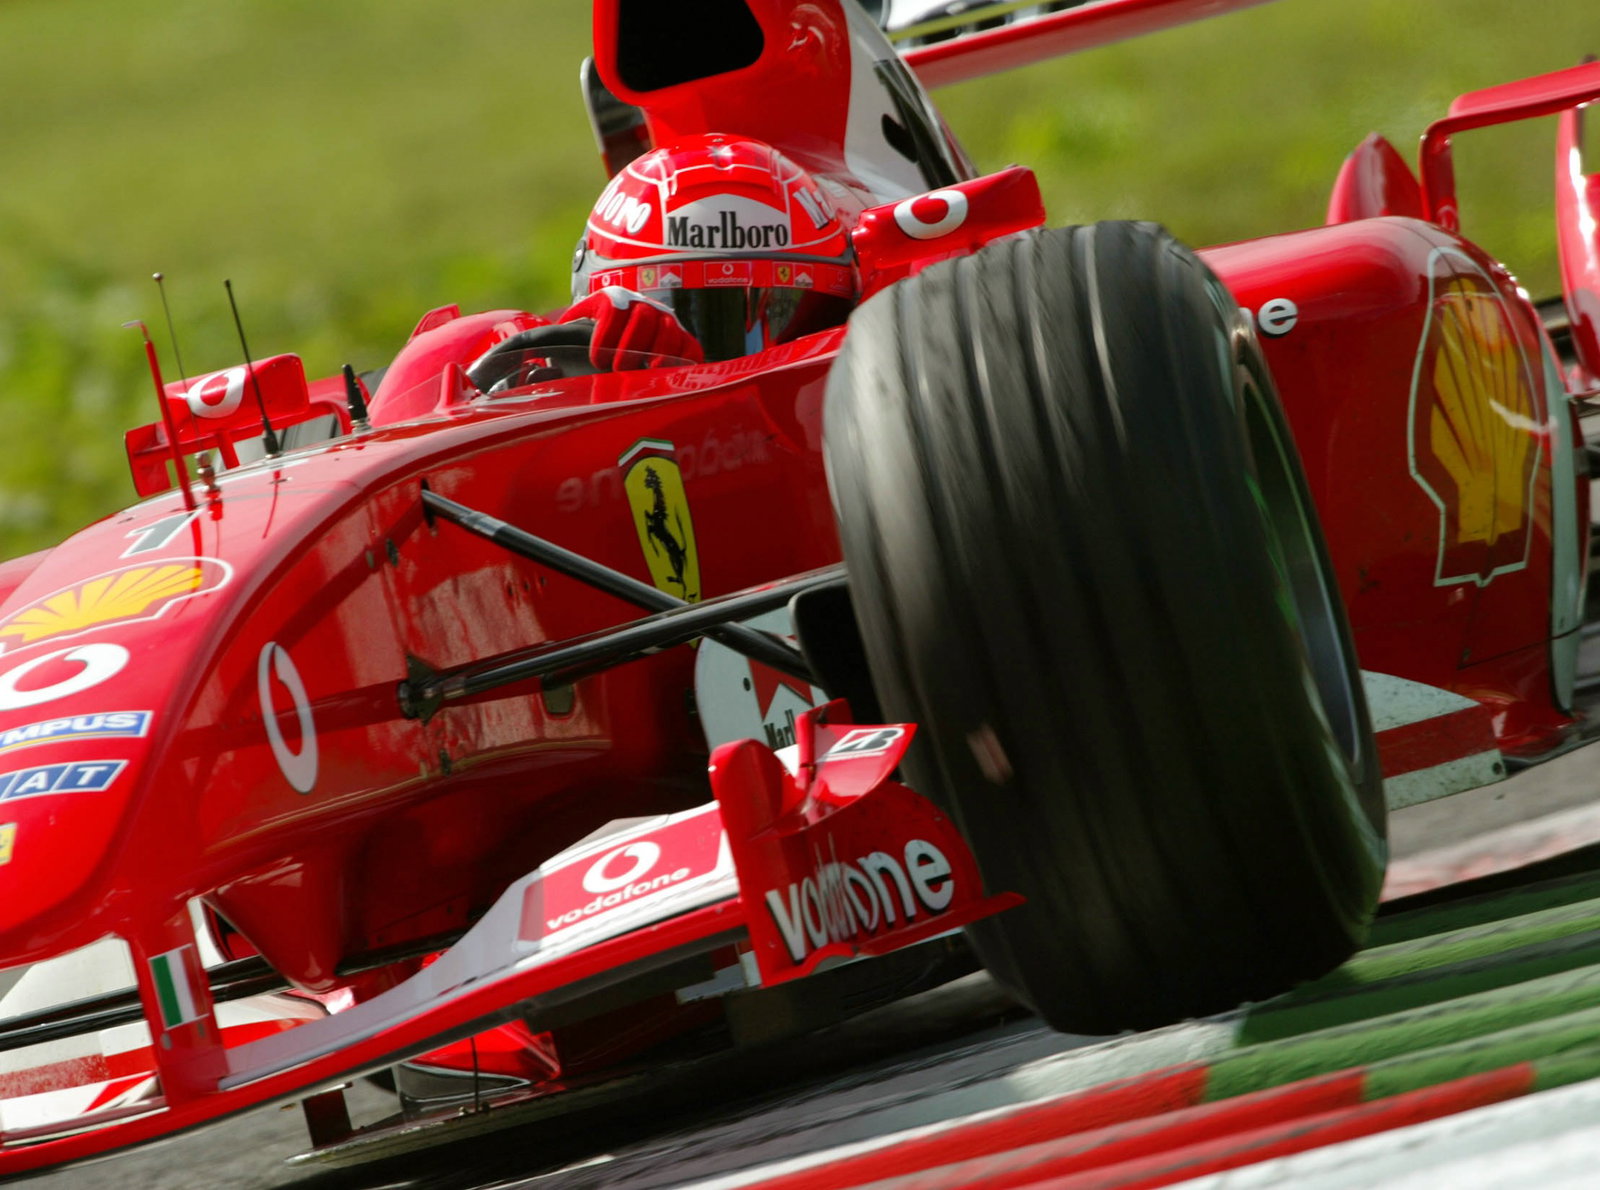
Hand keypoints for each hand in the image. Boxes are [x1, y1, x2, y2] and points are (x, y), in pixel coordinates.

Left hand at [560, 287, 704, 369]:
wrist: (633, 324)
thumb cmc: (600, 331)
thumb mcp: (583, 322)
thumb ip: (566, 328)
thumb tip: (536, 342)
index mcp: (615, 299)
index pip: (612, 310)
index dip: (605, 335)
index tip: (596, 360)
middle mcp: (643, 305)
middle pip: (642, 318)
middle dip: (629, 346)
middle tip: (618, 368)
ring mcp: (667, 321)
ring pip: (666, 329)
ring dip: (655, 351)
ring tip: (644, 372)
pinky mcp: (685, 338)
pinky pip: (689, 345)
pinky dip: (681, 358)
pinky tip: (665, 373)